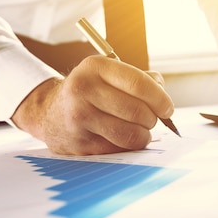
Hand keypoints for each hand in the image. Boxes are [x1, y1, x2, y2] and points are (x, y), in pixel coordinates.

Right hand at [11, 56, 173, 154]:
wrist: (49, 111)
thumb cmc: (90, 92)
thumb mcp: (109, 74)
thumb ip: (140, 79)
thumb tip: (162, 95)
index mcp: (95, 67)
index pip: (138, 83)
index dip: (160, 99)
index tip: (167, 109)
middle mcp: (82, 90)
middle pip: (137, 111)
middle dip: (152, 119)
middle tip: (151, 120)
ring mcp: (78, 118)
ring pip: (129, 135)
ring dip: (143, 136)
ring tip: (141, 131)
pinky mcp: (78, 143)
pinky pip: (118, 150)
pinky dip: (128, 147)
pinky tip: (123, 139)